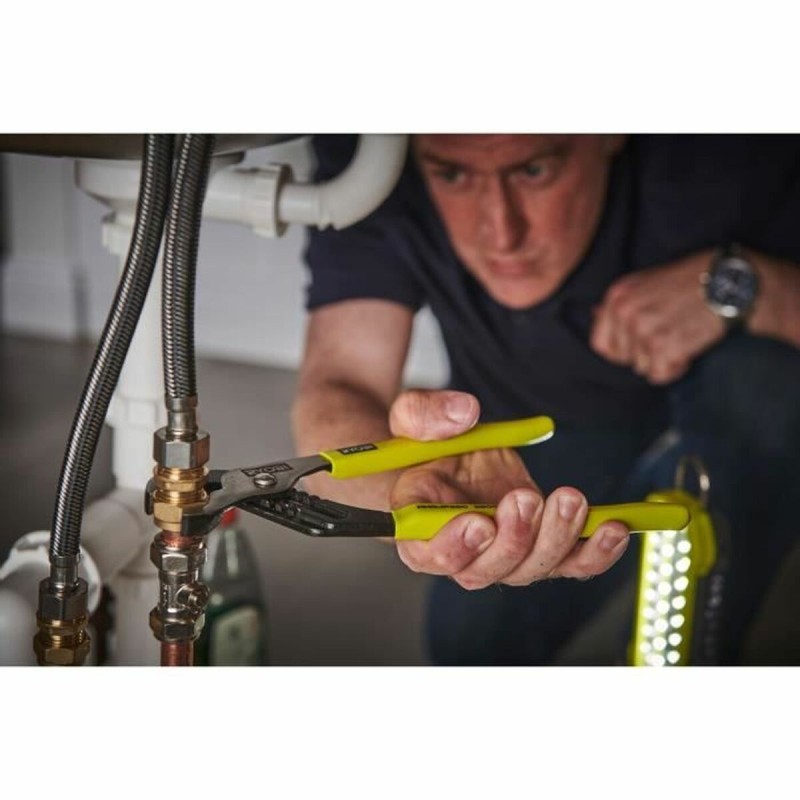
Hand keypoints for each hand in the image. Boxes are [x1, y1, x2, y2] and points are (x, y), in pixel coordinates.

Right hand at [387, 390, 629, 588]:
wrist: (455, 459)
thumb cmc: (430, 448)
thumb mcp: (412, 417)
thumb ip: (425, 414)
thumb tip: (462, 414)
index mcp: (418, 527)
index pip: (427, 554)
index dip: (453, 547)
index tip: (479, 523)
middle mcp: (462, 553)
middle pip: (484, 570)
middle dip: (512, 538)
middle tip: (525, 499)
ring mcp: (504, 556)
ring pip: (531, 568)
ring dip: (555, 538)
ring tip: (569, 499)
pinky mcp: (541, 548)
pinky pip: (571, 563)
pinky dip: (595, 551)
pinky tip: (612, 528)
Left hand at [590, 250, 725, 383]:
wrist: (730, 281)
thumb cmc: (691, 280)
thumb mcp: (647, 282)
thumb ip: (622, 302)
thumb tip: (594, 313)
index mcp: (617, 297)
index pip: (601, 345)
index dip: (622, 351)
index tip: (641, 345)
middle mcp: (625, 313)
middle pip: (625, 359)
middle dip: (647, 354)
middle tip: (671, 333)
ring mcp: (644, 330)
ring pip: (643, 368)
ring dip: (664, 360)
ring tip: (682, 335)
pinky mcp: (665, 346)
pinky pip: (660, 375)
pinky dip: (676, 368)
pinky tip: (689, 347)